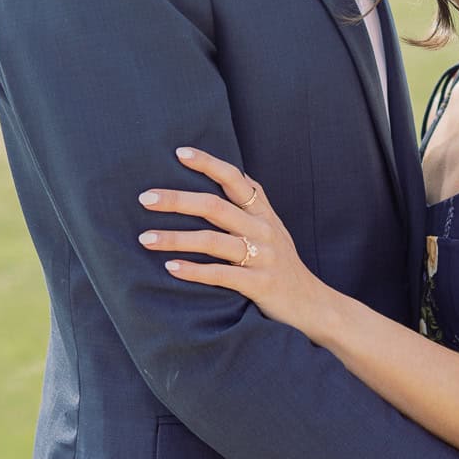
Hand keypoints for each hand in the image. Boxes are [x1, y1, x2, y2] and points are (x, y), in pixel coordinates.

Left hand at [138, 148, 327, 332]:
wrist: (313, 304)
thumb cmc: (281, 266)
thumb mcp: (271, 230)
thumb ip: (249, 208)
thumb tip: (219, 181)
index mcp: (263, 213)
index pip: (235, 179)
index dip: (208, 164)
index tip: (179, 153)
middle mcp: (263, 229)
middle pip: (215, 207)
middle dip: (177, 200)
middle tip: (144, 198)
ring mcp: (262, 256)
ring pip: (213, 241)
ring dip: (175, 238)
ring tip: (145, 238)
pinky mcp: (260, 284)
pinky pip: (221, 275)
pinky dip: (194, 271)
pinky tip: (171, 268)